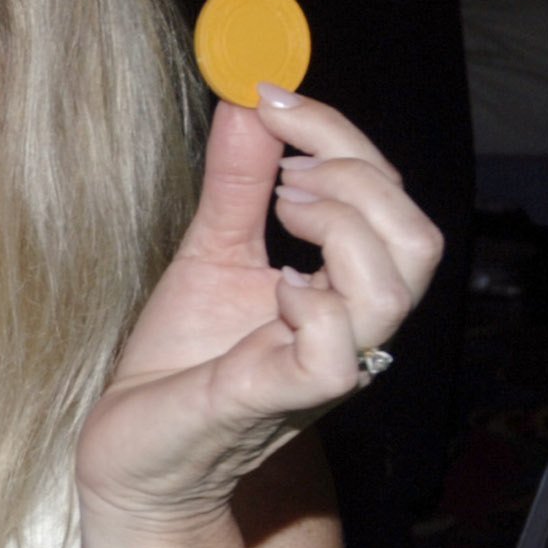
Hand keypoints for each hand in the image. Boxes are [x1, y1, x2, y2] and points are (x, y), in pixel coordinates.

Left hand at [76, 92, 443, 535]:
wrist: (131, 451)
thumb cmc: (181, 362)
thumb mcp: (208, 253)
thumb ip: (236, 182)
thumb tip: (248, 100)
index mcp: (342, 287)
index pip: (387, 199)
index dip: (341, 136)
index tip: (273, 96)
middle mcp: (350, 327)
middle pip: (416, 238)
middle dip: (357, 175)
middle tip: (282, 168)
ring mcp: (320, 368)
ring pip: (393, 291)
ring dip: (342, 225)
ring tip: (278, 207)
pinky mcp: (275, 401)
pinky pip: (337, 358)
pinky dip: (314, 307)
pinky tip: (273, 287)